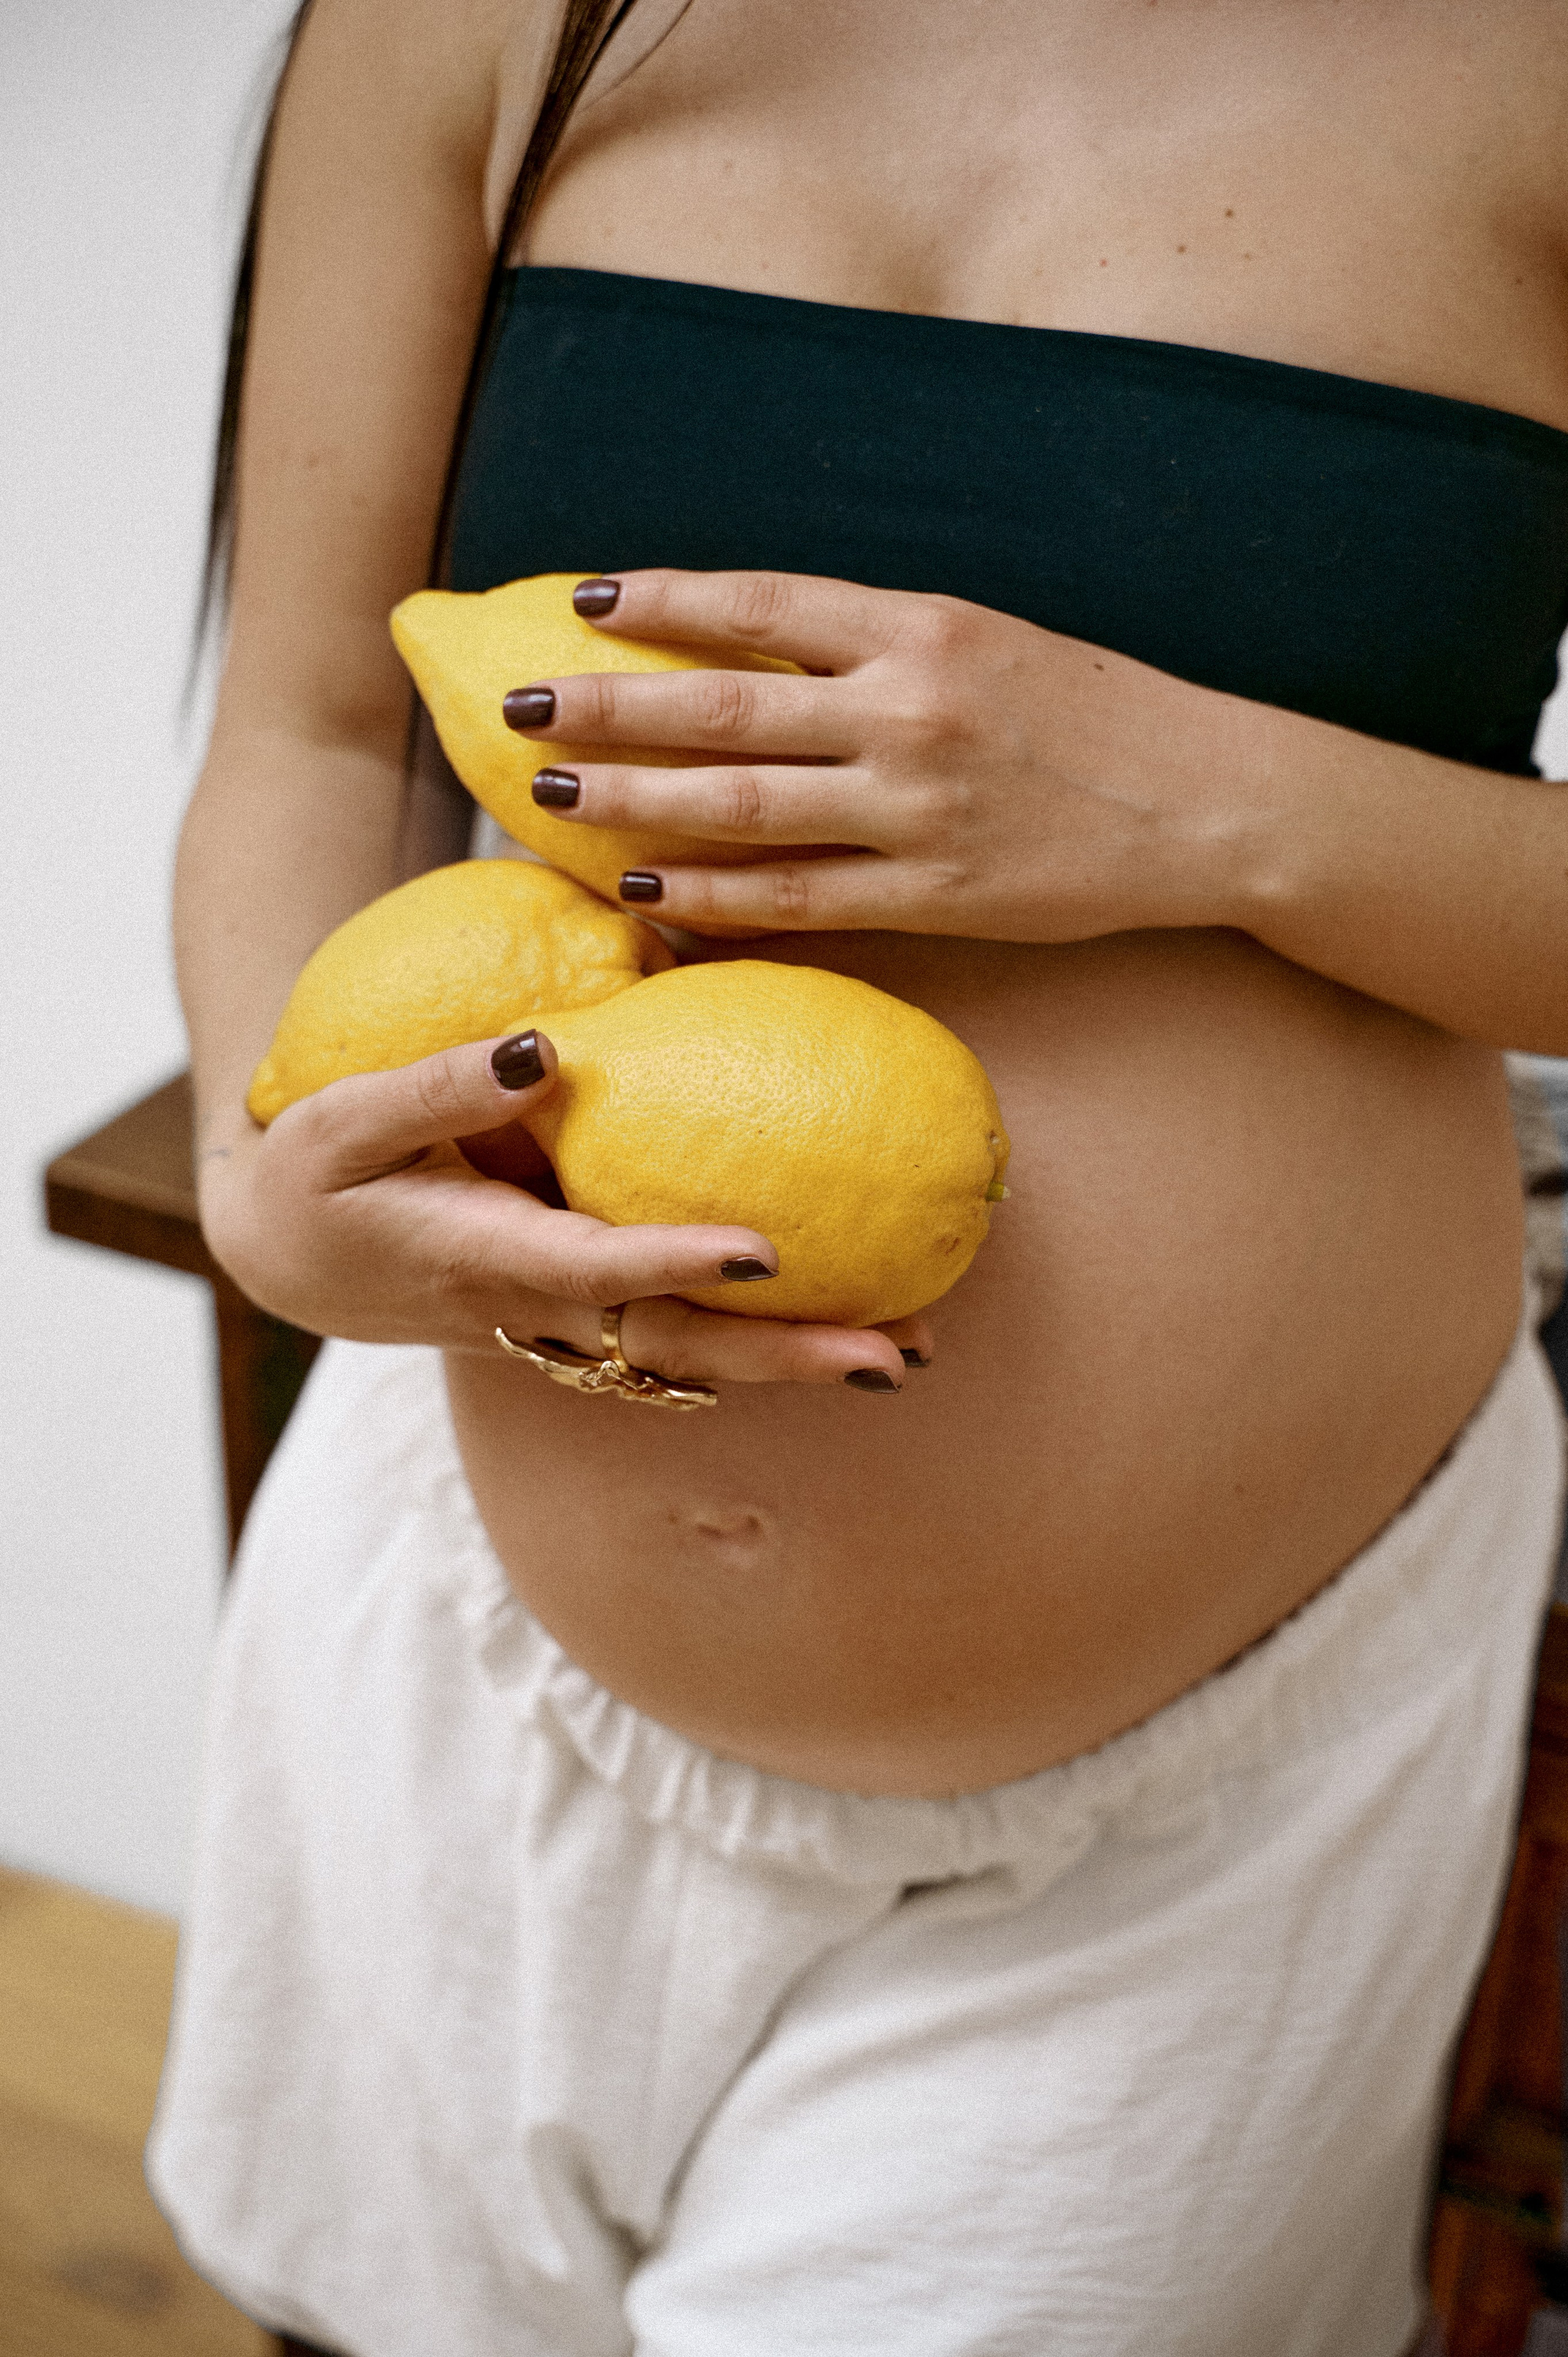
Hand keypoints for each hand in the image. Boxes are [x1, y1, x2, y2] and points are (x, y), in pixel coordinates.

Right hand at [197, 1031, 929, 1388]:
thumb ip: (443, 1085)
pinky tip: (842, 1330)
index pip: (596, 1267)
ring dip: (789, 1363)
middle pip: (672, 1347)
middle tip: (890, 1358)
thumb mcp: (348, 1119)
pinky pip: (675, 1344)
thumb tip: (548, 1048)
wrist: (285, 1257)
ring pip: (686, 1361)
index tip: (764, 1253)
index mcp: (480, 1256)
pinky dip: (754, 1346)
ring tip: (904, 1352)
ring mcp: (559, 1329)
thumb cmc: (315, 1175)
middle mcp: (533, 1310)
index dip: (676, 1261)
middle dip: (780, 1356)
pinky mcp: (575, 1323)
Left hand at [504, 569, 1245, 940]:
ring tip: (558, 790)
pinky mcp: (935, 891)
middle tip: (520, 707)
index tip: (583, 599)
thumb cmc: (1099, 712)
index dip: (663, 600)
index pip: (761, 603)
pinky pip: (797, 896)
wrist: (1212, 799)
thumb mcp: (992, 640)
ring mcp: (919, 806)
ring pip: (744, 804)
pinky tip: (647, 884)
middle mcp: (911, 709)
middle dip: (611, 704)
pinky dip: (714, 893)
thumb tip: (757, 649)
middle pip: (726, 705)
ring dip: (638, 797)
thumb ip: (881, 643)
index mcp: (925, 628)